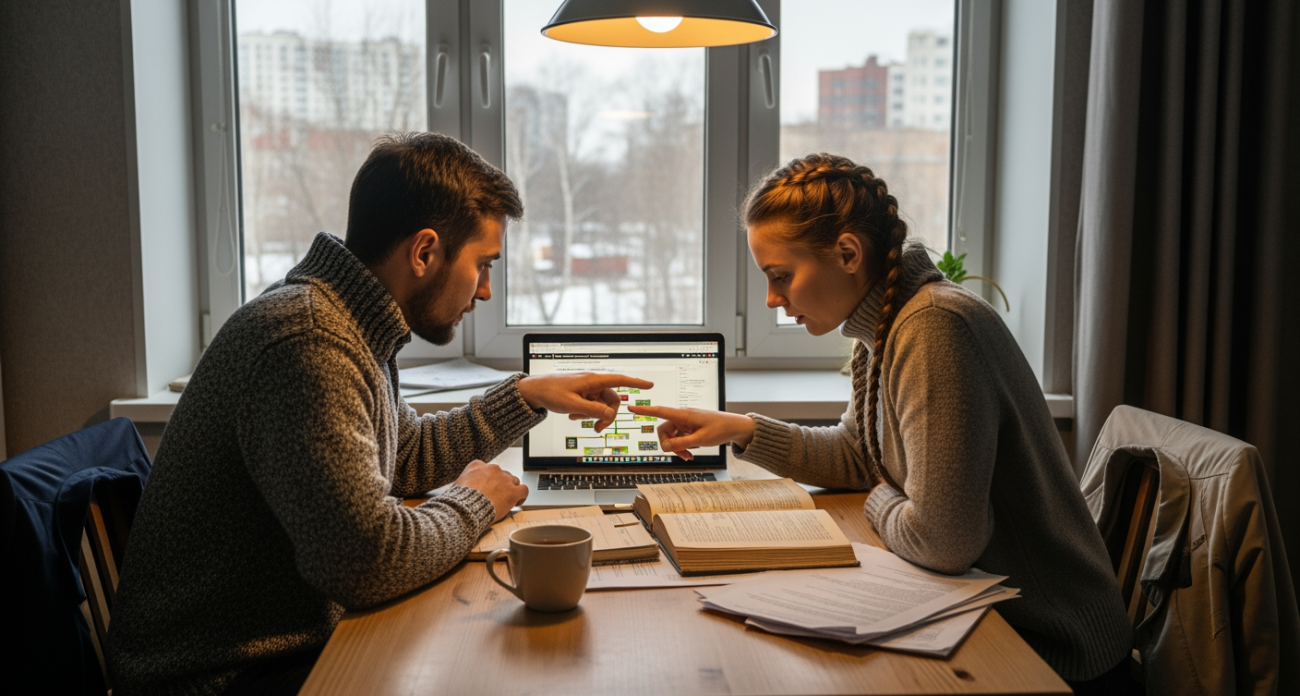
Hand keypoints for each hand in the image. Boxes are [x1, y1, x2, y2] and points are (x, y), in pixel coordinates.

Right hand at [453, 460, 528, 520]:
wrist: (466, 508)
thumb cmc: (459, 499)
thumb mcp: (458, 484)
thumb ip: (466, 480)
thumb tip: (464, 486)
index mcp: (477, 465)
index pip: (487, 469)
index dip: (489, 479)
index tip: (488, 487)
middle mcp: (493, 469)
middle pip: (502, 474)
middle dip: (500, 484)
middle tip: (496, 496)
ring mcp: (504, 479)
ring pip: (514, 481)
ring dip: (511, 489)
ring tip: (507, 500)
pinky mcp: (513, 491)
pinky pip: (523, 490)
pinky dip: (521, 496)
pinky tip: (516, 502)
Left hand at [517, 372, 653, 431]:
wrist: (535, 391)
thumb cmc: (552, 392)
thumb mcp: (572, 404)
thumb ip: (592, 409)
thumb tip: (610, 413)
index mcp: (592, 380)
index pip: (619, 380)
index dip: (636, 383)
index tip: (649, 385)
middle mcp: (593, 383)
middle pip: (612, 400)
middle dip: (607, 415)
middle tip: (597, 428)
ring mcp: (588, 390)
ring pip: (602, 405)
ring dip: (594, 415)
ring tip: (577, 419)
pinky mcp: (582, 395)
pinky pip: (592, 406)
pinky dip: (586, 413)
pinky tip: (573, 416)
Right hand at [625, 405, 755, 459]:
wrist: (735, 427)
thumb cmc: (721, 428)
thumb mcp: (701, 439)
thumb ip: (682, 443)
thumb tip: (665, 447)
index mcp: (683, 415)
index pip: (660, 411)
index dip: (644, 410)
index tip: (631, 407)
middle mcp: (682, 417)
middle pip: (664, 430)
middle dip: (669, 444)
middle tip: (682, 455)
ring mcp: (685, 423)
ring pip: (671, 436)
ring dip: (677, 447)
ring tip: (689, 456)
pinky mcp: (689, 428)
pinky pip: (679, 438)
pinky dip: (683, 446)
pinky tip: (691, 452)